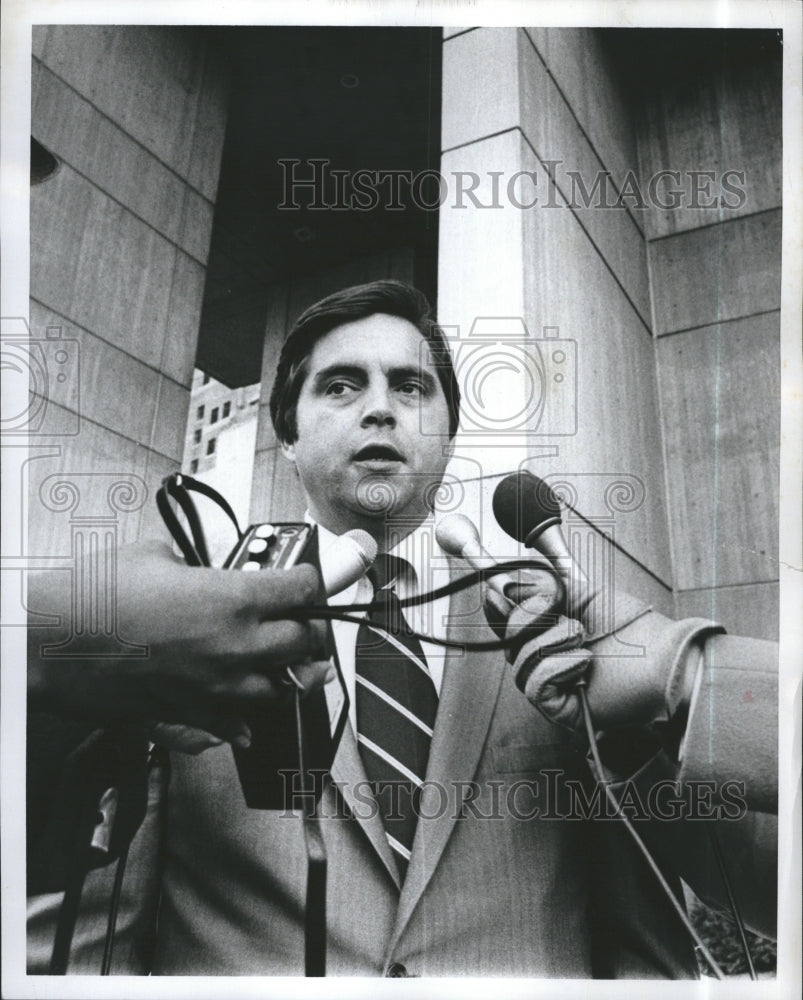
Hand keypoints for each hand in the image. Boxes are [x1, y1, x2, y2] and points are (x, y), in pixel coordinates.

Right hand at [27, 539, 329, 746]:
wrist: (48, 648)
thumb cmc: (95, 596)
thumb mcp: (154, 555)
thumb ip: (195, 562)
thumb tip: (204, 566)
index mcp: (232, 599)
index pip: (304, 588)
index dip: (314, 578)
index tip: (311, 577)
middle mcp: (236, 647)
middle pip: (306, 641)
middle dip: (309, 626)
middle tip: (302, 617)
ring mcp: (217, 688)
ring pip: (284, 688)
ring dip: (288, 671)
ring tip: (283, 659)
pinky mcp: (192, 716)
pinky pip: (238, 725)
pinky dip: (247, 714)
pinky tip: (245, 704)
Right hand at [501, 584, 720, 732]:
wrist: (664, 657)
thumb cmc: (634, 628)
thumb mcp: (583, 595)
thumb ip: (542, 589)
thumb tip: (506, 587)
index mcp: (552, 633)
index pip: (511, 624)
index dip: (500, 609)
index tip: (496, 592)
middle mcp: (549, 660)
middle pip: (509, 642)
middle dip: (527, 619)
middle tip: (557, 609)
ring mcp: (555, 686)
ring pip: (520, 664)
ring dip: (549, 643)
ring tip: (581, 637)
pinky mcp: (562, 709)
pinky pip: (534, 687)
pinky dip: (555, 668)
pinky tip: (582, 661)